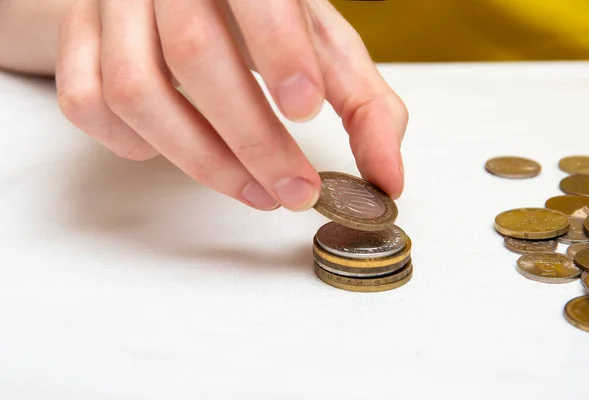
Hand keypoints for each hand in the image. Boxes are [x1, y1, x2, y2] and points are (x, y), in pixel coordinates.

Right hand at [55, 0, 407, 210]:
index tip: (306, 110)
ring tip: (253, 190)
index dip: (279, 48)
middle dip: (251, 138)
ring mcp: (109, 5)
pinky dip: (133, 143)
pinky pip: (87, 101)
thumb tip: (386, 178)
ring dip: (198, 158)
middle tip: (295, 190)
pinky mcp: (75, 39)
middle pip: (193, 54)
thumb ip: (362, 102)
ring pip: (133, 88)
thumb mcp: (321, 44)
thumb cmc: (259, 21)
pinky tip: (177, 150)